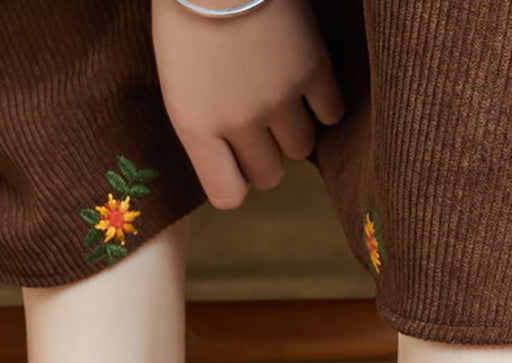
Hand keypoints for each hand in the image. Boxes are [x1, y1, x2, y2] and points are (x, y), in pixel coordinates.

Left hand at [152, 0, 344, 208]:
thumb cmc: (188, 13)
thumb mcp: (179, 81)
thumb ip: (204, 127)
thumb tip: (235, 162)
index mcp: (196, 127)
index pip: (228, 195)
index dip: (237, 181)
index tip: (238, 161)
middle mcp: (238, 122)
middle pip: (270, 175)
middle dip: (268, 155)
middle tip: (263, 125)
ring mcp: (278, 98)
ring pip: (302, 148)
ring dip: (297, 129)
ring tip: (284, 97)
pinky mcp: (313, 69)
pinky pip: (332, 113)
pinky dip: (325, 102)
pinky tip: (310, 81)